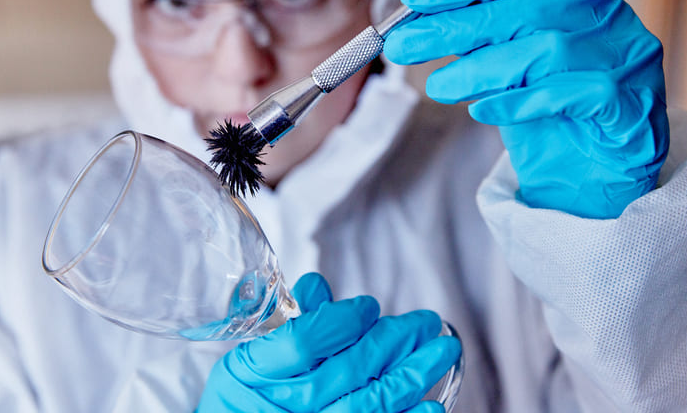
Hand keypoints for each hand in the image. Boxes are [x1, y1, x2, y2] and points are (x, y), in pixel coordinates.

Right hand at [196, 273, 458, 412]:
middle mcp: (287, 406)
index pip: (304, 340)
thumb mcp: (249, 362)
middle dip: (394, 340)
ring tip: (443, 350)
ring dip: (413, 373)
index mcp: (256, 373)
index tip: (370, 306)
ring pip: (371, 401)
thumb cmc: (244, 402)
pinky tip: (432, 403)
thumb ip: (286, 325)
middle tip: (426, 321)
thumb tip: (316, 286)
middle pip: (349, 368)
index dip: (342, 320)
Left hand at [383, 0, 668, 218]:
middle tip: (403, 44)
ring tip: (438, 87)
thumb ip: (480, 40)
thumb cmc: (554, 112)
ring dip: (481, 69)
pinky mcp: (632, 104)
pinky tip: (483, 111)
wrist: (603, 176)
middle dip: (455, 27)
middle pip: (524, 11)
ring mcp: (626, 59)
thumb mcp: (511, 67)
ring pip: (545, 51)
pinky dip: (520, 102)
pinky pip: (570, 95)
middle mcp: (606, 19)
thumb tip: (414, 25)